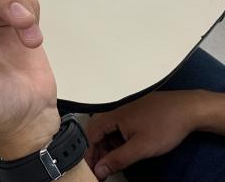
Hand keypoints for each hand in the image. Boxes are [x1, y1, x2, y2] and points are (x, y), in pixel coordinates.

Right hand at [86, 91, 202, 179]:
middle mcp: (114, 109)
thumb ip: (118, 159)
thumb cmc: (165, 124)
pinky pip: (118, 125)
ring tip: (115, 161)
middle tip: (103, 168)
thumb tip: (100, 169)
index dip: (89, 154)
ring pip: (108, 129)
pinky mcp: (133, 110)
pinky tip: (126, 148)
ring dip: (108, 146)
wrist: (188, 109)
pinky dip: (118, 139)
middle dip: (98, 151)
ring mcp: (124, 109)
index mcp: (111, 115)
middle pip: (97, 132)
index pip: (90, 135)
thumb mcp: (141, 148)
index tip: (92, 169)